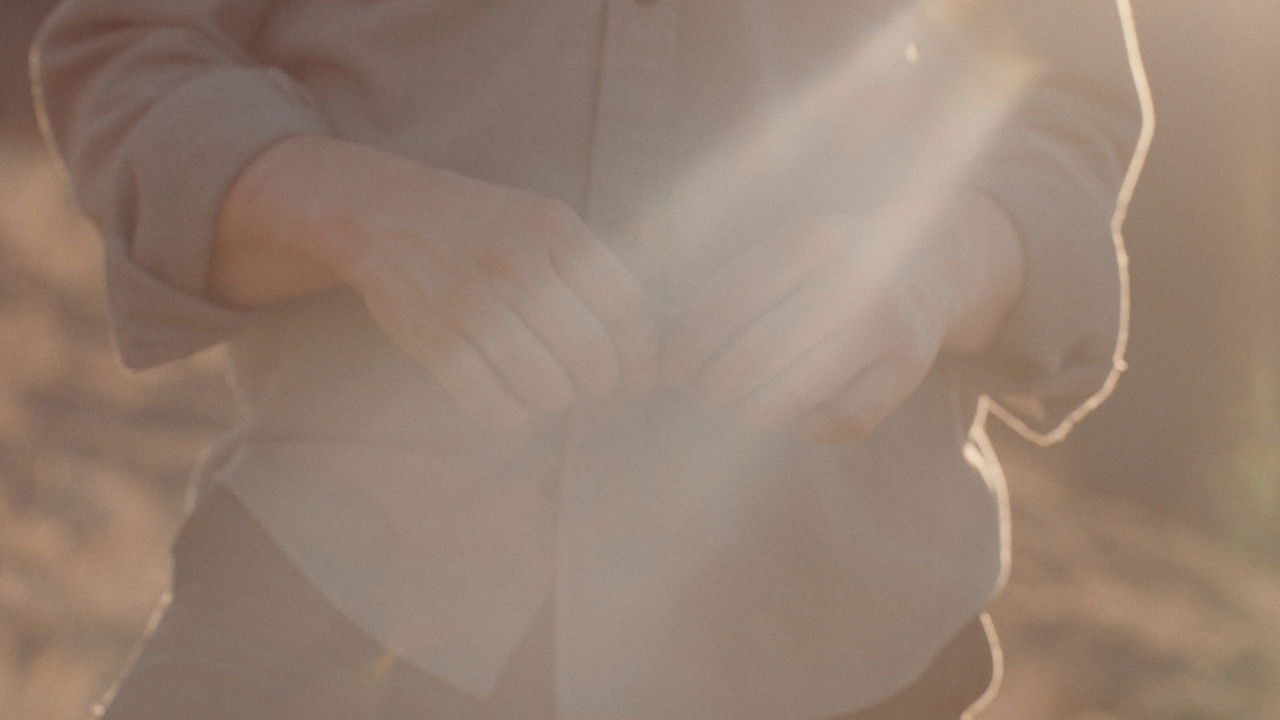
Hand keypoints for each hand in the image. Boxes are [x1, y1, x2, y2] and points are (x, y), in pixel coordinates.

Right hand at [216, 136, 656, 430]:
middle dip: (602, 383)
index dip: (643, 356)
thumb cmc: (481, 224)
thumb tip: (647, 339)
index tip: (641, 376)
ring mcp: (474, 305)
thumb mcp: (542, 219)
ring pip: (548, 388)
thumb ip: (591, 268)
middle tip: (594, 385)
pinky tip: (514, 402)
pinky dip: (514, 416)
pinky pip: (495, 406)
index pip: (627, 310)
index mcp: (556, 230)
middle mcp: (518, 265)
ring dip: (557, 400)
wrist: (383, 214)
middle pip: (593, 356)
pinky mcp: (436, 342)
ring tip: (551, 390)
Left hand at [661, 195, 1021, 443]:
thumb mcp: (785, 251)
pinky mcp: (909, 368)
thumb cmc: (834, 261)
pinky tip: (801, 408)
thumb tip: (654, 342)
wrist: (936, 259)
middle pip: (750, 359)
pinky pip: (837, 422)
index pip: (719, 310)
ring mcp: (886, 325)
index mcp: (807, 240)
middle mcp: (850, 278)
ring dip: (752, 408)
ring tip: (744, 398)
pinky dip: (807, 425)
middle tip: (706, 387)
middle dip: (712, 385)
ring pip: (789, 396)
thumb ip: (725, 288)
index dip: (683, 350)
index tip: (674, 364)